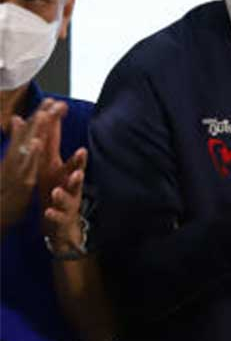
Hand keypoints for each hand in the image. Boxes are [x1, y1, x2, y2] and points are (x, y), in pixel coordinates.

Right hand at [1, 99, 62, 230]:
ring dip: (35, 130)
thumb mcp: (12, 161)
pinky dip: (30, 154)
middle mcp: (15, 157)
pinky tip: (37, 143)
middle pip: (30, 134)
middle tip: (55, 102)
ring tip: (44, 115)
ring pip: (26, 147)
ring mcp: (16, 169)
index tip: (54, 100)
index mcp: (17, 152)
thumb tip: (18, 119)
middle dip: (43, 117)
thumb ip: (17, 140)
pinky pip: (25, 167)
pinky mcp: (19, 182)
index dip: (42, 115)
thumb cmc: (7, 186)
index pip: (32, 131)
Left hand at [27, 101, 87, 249]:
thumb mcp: (48, 167)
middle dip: (79, 162)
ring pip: (69, 195)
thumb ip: (47, 144)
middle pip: (75, 171)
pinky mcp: (63, 218)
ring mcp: (67, 201)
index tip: (60, 113)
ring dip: (66, 191)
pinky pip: (58, 216)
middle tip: (82, 152)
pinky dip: (54, 214)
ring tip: (59, 189)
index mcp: (59, 170)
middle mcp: (67, 183)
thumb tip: (37, 119)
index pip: (59, 149)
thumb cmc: (55, 192)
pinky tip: (48, 212)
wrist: (63, 227)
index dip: (59, 131)